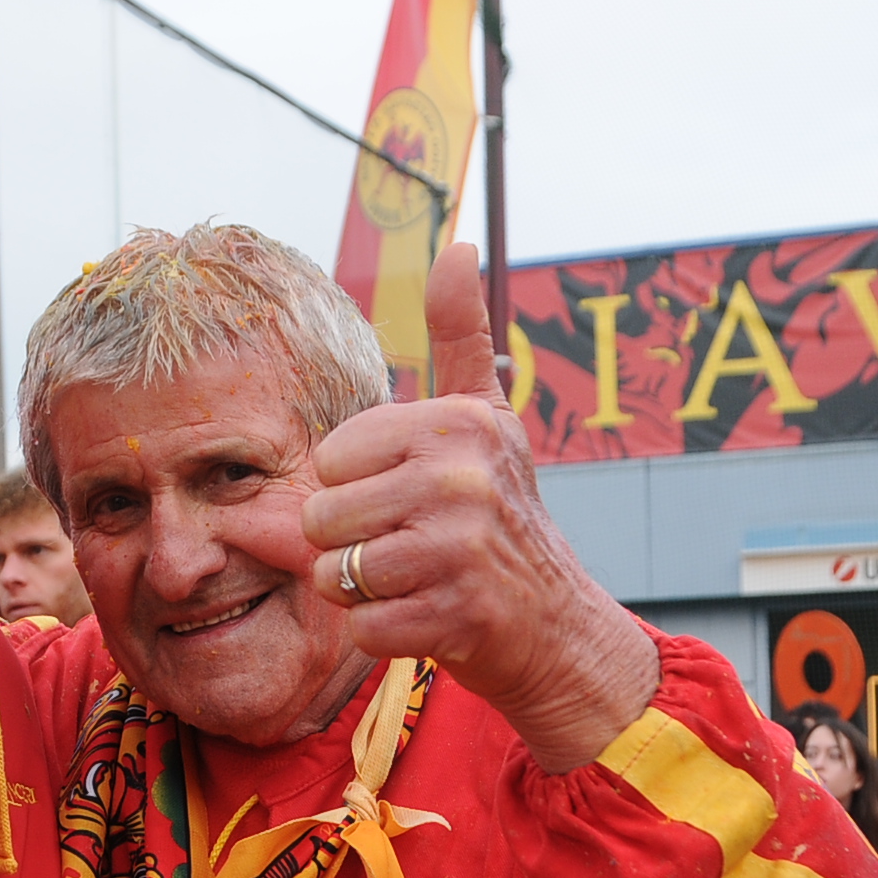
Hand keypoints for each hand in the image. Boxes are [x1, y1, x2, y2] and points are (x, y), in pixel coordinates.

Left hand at [301, 243, 657, 770]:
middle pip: (320, 517)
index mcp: (456, 423)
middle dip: (350, 544)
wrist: (556, 624)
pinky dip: (383, 632)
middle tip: (409, 546)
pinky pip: (361, 626)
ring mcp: (459, 550)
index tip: (409, 496)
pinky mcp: (454, 616)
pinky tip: (426, 617)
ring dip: (362, 591)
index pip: (330, 458)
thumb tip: (456, 244)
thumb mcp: (486, 417)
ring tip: (415, 580)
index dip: (355, 486)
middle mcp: (459, 479)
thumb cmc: (503, 514)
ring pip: (333, 574)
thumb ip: (460, 334)